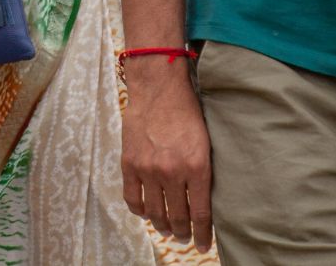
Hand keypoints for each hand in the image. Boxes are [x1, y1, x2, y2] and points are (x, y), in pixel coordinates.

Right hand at [120, 62, 214, 248]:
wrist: (158, 89)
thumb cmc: (187, 113)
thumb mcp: (206, 144)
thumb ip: (203, 173)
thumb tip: (202, 201)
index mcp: (197, 168)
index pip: (200, 214)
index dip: (202, 234)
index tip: (204, 245)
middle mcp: (172, 172)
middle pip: (178, 216)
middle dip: (183, 232)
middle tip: (185, 238)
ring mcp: (148, 169)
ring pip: (155, 212)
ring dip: (162, 225)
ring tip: (167, 229)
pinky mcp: (130, 163)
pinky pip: (132, 198)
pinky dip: (139, 211)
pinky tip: (146, 213)